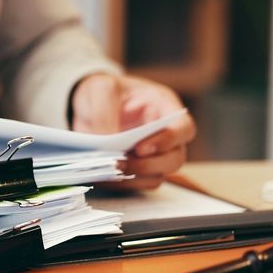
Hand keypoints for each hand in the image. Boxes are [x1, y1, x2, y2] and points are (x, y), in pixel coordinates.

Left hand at [70, 73, 195, 189]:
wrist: (90, 102)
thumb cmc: (104, 90)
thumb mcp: (101, 88)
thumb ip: (104, 111)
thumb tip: (105, 139)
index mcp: (164, 107)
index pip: (183, 128)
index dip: (168, 140)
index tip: (140, 148)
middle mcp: (165, 134)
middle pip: (174, 159)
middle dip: (147, 165)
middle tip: (119, 164)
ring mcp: (153, 155)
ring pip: (156, 176)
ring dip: (133, 178)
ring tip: (107, 171)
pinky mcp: (137, 169)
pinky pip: (136, 184)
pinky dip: (120, 183)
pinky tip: (101, 177)